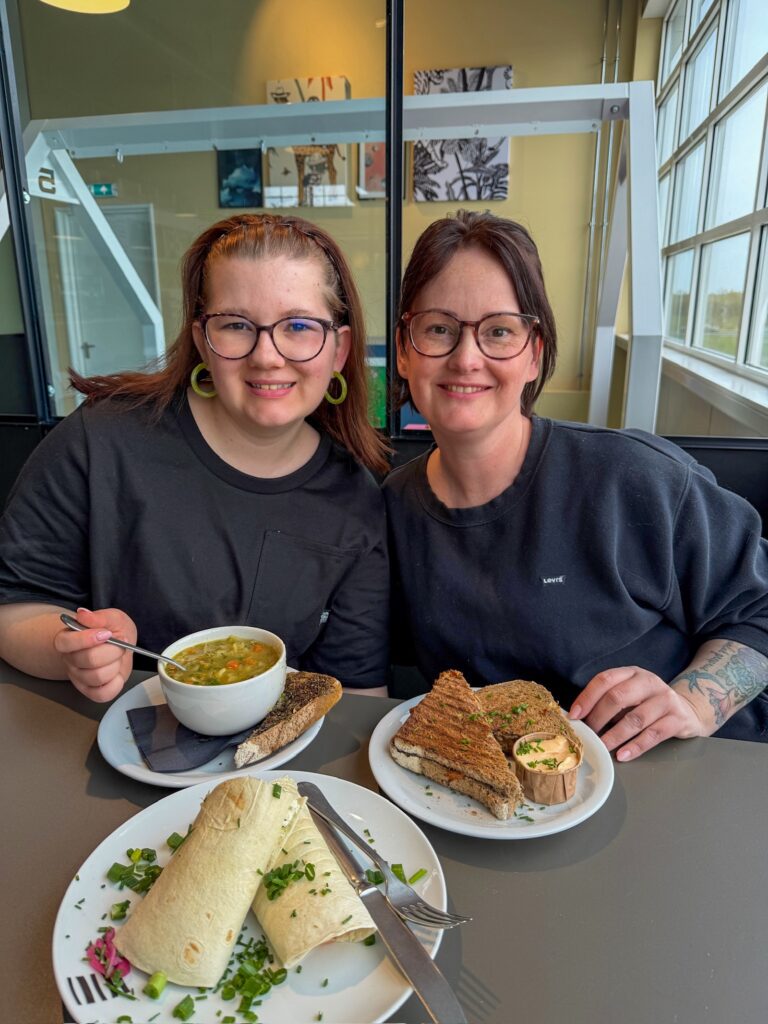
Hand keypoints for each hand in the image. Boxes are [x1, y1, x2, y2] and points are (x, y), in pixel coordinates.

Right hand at [53, 606, 136, 702]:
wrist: (121, 644)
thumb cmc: (113, 630)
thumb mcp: (111, 617)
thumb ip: (98, 616)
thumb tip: (82, 614)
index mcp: (67, 639)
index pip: (66, 643)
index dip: (87, 639)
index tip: (107, 633)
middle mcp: (69, 660)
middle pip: (89, 660)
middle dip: (113, 651)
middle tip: (121, 643)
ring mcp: (78, 677)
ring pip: (97, 677)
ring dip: (115, 665)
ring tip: (118, 657)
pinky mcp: (90, 691)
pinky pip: (102, 694)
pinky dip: (115, 684)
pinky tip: (117, 673)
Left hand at [569, 666, 705, 760]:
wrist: (688, 711)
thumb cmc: (649, 704)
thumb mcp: (630, 695)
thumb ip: (609, 701)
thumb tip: (579, 718)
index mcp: (632, 673)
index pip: (605, 680)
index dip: (587, 697)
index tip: (574, 716)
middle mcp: (649, 682)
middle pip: (618, 697)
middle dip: (598, 717)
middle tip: (588, 734)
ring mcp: (665, 700)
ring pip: (635, 718)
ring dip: (614, 735)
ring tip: (602, 747)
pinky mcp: (677, 719)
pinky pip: (653, 734)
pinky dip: (636, 746)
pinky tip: (623, 754)